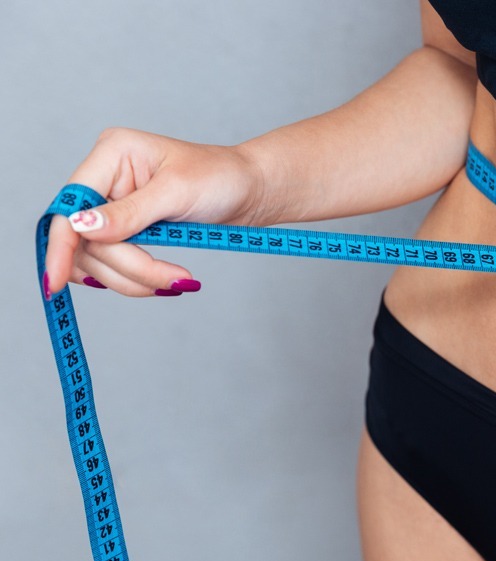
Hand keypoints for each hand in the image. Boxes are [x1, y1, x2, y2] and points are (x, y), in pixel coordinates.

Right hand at [45, 127, 264, 297]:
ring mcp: (114, 205)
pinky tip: (162, 282)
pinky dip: (135, 278)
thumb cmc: (221, 178)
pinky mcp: (127, 228)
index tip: (54, 281)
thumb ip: (129, 213)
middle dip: (128, 267)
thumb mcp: (177, 193)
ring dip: (134, 278)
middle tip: (173, 280)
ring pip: (98, 258)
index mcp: (112, 153)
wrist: (250, 189)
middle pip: (87, 239)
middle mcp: (105, 177)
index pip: (72, 205)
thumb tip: (81, 228)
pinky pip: (113, 263)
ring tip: (178, 281)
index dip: (62, 244)